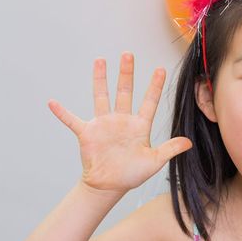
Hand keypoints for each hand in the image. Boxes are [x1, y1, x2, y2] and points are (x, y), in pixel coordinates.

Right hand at [47, 52, 191, 194]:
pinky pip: (72, 120)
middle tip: (128, 54)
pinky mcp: (87, 133)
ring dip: (100, 79)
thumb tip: (189, 143)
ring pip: (102, 97)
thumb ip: (170, 149)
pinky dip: (62, 113)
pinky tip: (52, 103)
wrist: (109, 186)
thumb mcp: (154, 161)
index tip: (161, 69)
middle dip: (127, 73)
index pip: (149, 102)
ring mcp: (103, 125)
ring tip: (100, 60)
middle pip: (125, 92)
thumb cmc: (131, 174)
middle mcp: (121, 120)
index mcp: (139, 126)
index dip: (155, 86)